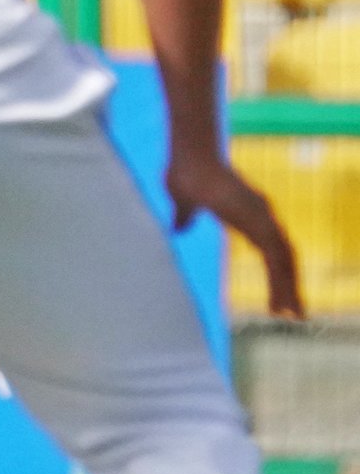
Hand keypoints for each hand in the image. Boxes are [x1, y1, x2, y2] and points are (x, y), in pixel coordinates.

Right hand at [172, 147, 305, 319]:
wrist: (188, 156)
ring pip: (285, 261)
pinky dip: (282, 282)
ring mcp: (263, 217)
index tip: (278, 294)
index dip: (276, 271)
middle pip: (284, 257)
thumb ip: (184, 217)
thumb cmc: (184, 171)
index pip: (270, 248)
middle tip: (295, 315)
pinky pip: (276, 258)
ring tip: (293, 316)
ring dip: (290, 290)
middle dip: (290, 286)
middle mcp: (262, 214)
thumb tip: (178, 230)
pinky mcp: (258, 221)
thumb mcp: (182, 202)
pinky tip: (282, 302)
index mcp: (247, 212)